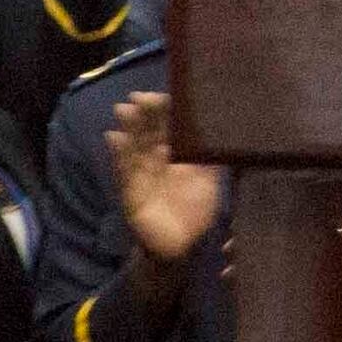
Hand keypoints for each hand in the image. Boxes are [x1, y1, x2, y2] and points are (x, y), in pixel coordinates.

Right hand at [106, 90, 219, 275]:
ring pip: (133, 145)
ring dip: (128, 127)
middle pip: (148, 131)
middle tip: (139, 97)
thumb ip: (213, 155)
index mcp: (175, 153)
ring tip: (124, 109)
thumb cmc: (196, 211)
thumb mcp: (210, 179)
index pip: (169, 125)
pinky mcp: (130, 190)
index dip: (165, 109)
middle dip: (143, 113)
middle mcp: (156, 158)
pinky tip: (113, 136)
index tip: (162, 95)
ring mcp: (141, 173)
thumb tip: (228, 127)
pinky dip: (118, 153)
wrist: (182, 246)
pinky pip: (123, 169)